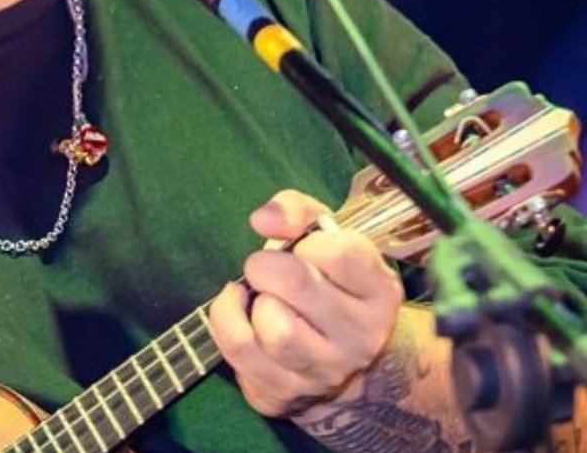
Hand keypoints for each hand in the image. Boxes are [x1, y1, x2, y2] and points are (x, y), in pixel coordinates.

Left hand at [208, 190, 403, 417]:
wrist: (340, 367)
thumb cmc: (327, 287)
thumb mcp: (326, 241)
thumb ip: (297, 212)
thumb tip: (262, 219)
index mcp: (379, 293)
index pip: (342, 252)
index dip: (309, 240)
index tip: (303, 247)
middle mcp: (360, 337)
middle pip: (297, 283)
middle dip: (267, 264)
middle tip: (266, 267)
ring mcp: (324, 371)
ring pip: (273, 326)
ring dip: (255, 300)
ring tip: (262, 298)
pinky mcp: (284, 392)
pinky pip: (237, 345)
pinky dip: (225, 317)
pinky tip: (239, 309)